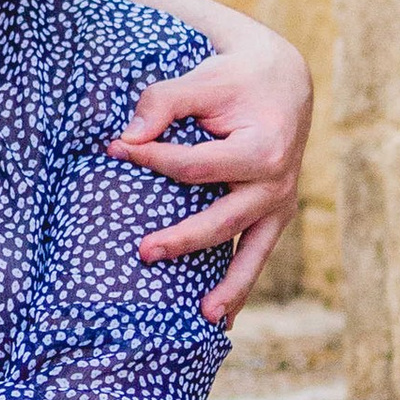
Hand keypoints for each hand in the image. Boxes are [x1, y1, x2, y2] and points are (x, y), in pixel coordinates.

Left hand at [115, 33, 312, 322]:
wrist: (284, 82)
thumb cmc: (236, 81)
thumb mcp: (202, 79)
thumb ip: (163, 102)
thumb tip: (126, 138)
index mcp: (261, 150)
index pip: (194, 166)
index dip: (151, 159)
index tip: (115, 149)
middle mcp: (276, 184)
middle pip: (222, 221)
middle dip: (183, 240)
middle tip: (143, 252)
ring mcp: (280, 206)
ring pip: (252, 254)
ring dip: (228, 288)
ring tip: (203, 318)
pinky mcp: (275, 217)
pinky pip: (258, 255)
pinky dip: (241, 285)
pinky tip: (221, 320)